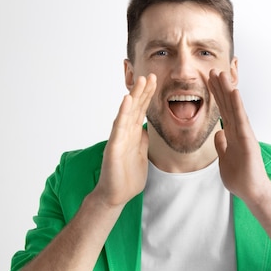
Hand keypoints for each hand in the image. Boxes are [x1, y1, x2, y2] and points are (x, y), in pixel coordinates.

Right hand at [92, 74, 156, 207]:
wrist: (116, 195)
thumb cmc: (127, 176)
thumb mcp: (141, 155)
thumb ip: (143, 141)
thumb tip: (146, 128)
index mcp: (133, 134)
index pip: (142, 111)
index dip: (148, 96)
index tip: (155, 81)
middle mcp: (125, 133)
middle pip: (135, 108)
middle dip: (143, 91)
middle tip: (151, 75)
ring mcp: (119, 138)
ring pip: (127, 113)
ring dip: (134, 96)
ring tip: (140, 81)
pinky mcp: (114, 146)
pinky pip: (119, 127)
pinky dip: (123, 113)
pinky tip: (127, 100)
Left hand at [208, 69, 270, 204]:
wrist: (252, 191)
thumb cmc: (241, 177)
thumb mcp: (224, 159)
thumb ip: (222, 145)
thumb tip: (218, 134)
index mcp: (232, 134)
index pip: (222, 111)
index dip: (215, 95)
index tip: (208, 81)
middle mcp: (239, 130)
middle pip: (227, 105)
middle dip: (219, 87)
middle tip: (212, 70)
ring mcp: (244, 133)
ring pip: (234, 107)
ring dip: (228, 90)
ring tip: (221, 73)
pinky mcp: (248, 139)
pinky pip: (241, 119)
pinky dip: (238, 104)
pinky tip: (234, 91)